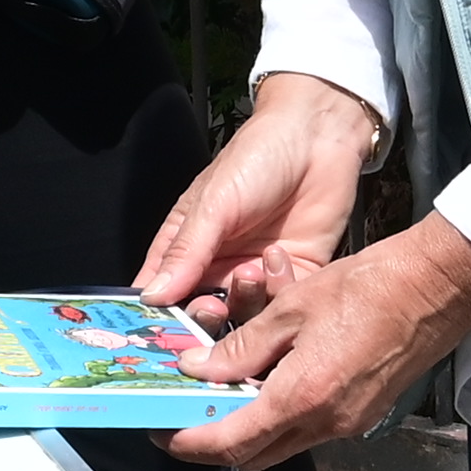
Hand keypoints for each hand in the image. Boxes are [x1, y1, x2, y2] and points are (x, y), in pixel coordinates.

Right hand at [134, 72, 379, 312]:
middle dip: (204, 319)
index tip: (157, 336)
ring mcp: (258, 273)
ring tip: (250, 272)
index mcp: (187, 246)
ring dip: (244, 300)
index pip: (161, 293)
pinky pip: (284, 304)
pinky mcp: (297, 275)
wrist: (318, 135)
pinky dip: (279, 291)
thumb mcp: (214, 203)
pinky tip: (279, 260)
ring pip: (244, 315)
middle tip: (211, 309)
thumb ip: (186, 252)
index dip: (157, 318)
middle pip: (202, 314)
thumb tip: (151, 296)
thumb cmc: (257, 156)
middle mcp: (220, 265)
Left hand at [166, 211, 470, 468]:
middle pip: (253, 456)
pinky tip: (268, 380)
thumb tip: (197, 370)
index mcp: (300, 398)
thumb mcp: (292, 307)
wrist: (439, 288)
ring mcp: (347, 423)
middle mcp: (324, 423)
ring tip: (220, 394)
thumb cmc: (369, 286)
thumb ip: (242, 346)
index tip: (161, 433)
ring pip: (281, 443)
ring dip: (246, 428)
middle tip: (182, 419)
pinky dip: (279, 414)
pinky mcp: (362, 412)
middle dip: (212, 445)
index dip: (188, 444)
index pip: (229, 443)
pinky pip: (308, 427)